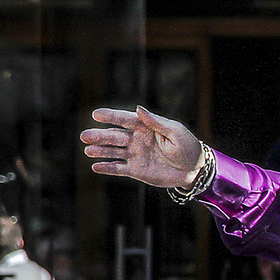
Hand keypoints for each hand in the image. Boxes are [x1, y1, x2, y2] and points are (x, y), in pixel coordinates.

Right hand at [80, 106, 204, 188]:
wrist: (194, 170)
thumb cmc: (188, 147)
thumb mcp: (176, 132)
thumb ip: (156, 122)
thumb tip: (138, 109)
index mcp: (146, 127)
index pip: (125, 119)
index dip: (111, 116)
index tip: (96, 114)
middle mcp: (137, 140)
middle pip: (114, 136)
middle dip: (99, 136)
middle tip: (85, 136)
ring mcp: (135, 155)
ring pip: (114, 152)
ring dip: (100, 151)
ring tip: (88, 150)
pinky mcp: (136, 170)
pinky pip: (119, 169)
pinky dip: (107, 168)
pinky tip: (95, 166)